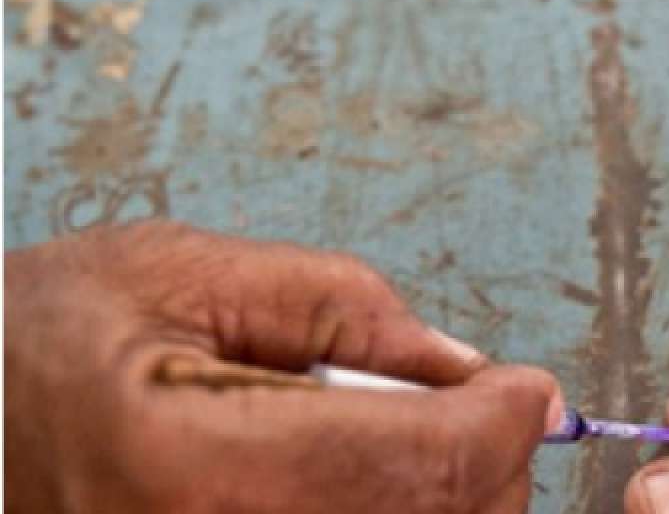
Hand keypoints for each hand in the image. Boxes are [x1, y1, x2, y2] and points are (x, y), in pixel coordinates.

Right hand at [5, 221, 560, 513]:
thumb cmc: (39, 343)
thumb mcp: (183, 274)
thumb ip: (344, 311)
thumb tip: (464, 368)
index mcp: (201, 463)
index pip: (427, 460)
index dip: (502, 417)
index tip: (525, 389)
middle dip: (484, 466)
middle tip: (470, 410)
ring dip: (443, 502)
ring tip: (404, 443)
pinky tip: (363, 487)